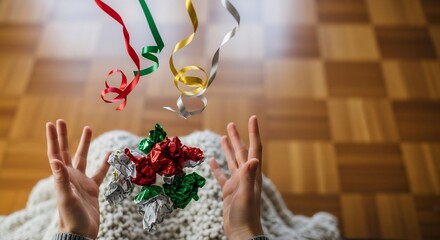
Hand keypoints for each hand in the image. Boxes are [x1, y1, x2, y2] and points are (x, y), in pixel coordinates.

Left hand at [46, 119, 109, 238]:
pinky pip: (99, 172)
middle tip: (62, 120)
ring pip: (83, 158)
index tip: (51, 124)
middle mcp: (71, 176)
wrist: (81, 233)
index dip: (54, 139)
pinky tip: (111, 154)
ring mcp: (82, 182)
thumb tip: (54, 160)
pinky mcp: (92, 188)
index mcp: (63, 176)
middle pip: (66, 151)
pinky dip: (105, 162)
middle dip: (64, 136)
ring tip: (88, 128)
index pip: (56, 153)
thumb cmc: (71, 217)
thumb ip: (61, 179)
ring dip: (84, 144)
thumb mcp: (66, 198)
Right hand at [209, 116, 263, 239]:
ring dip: (228, 149)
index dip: (254, 133)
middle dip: (237, 137)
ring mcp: (237, 183)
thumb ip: (248, 177)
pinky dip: (217, 167)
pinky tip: (212, 160)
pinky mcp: (229, 191)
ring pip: (232, 161)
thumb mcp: (246, 194)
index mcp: (252, 174)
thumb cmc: (246, 215)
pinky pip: (222, 176)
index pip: (254, 149)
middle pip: (241, 152)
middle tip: (231, 123)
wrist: (241, 232)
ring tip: (223, 136)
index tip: (252, 118)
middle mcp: (246, 176)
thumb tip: (253, 159)